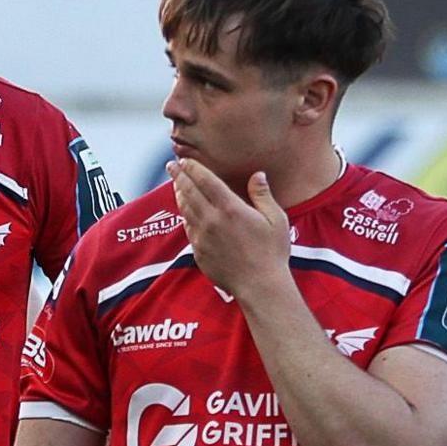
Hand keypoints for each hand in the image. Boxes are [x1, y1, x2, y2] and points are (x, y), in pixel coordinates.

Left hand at [169, 159, 291, 300]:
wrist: (259, 285)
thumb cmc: (272, 253)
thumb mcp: (275, 219)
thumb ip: (263, 195)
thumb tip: (257, 175)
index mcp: (230, 208)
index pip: (205, 180)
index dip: (193, 168)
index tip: (184, 160)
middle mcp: (212, 220)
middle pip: (189, 191)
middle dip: (178, 176)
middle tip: (171, 165)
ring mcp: (202, 237)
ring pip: (185, 209)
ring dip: (179, 194)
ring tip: (176, 184)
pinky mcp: (199, 251)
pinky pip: (187, 228)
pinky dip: (184, 215)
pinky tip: (185, 211)